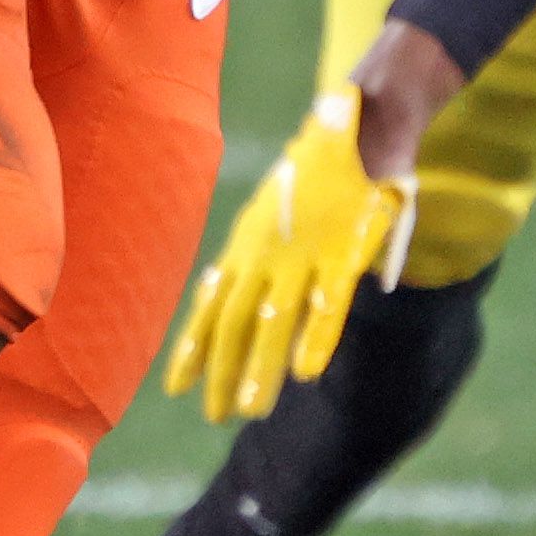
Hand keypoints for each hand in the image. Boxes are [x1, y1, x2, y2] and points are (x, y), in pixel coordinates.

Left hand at [161, 90, 418, 422]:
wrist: (361, 119)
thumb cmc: (318, 170)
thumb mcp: (273, 213)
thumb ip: (259, 258)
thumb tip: (244, 304)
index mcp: (247, 243)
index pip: (210, 304)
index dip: (192, 347)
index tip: (174, 388)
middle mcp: (266, 251)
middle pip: (234, 321)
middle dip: (221, 371)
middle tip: (215, 415)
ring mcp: (305, 251)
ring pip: (275, 321)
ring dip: (260, 367)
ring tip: (249, 410)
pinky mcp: (346, 250)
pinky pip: (328, 303)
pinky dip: (317, 337)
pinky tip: (307, 373)